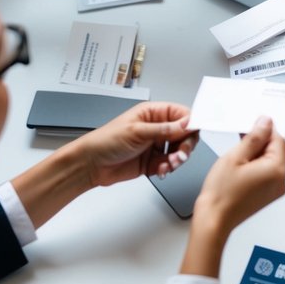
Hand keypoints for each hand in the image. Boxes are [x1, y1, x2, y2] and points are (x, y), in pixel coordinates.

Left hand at [75, 103, 197, 187]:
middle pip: (184, 134)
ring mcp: (155, 145)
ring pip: (179, 151)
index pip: (182, 114)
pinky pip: (169, 164)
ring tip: (169, 164)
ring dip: (177, 159)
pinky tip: (161, 170)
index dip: (191, 123)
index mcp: (154, 113)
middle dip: (186, 145)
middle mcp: (157, 128)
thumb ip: (165, 129)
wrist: (91, 165)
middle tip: (182, 154)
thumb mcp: (138, 132)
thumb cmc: (106, 140)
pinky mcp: (153, 162)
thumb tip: (187, 123)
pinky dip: (168, 168)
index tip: (194, 134)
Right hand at [183, 117, 284, 275]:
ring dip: (257, 152)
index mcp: (277, 169)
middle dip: (261, 140)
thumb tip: (266, 123)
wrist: (213, 220)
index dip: (264, 129)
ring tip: (238, 153)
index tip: (251, 125)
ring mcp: (274, 189)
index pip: (278, 138)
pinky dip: (256, 164)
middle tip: (241, 139)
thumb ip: (254, 137)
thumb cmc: (222, 193)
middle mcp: (280, 181)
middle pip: (277, 149)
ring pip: (271, 160)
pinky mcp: (267, 194)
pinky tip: (241, 164)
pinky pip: (266, 171)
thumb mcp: (236, 156)